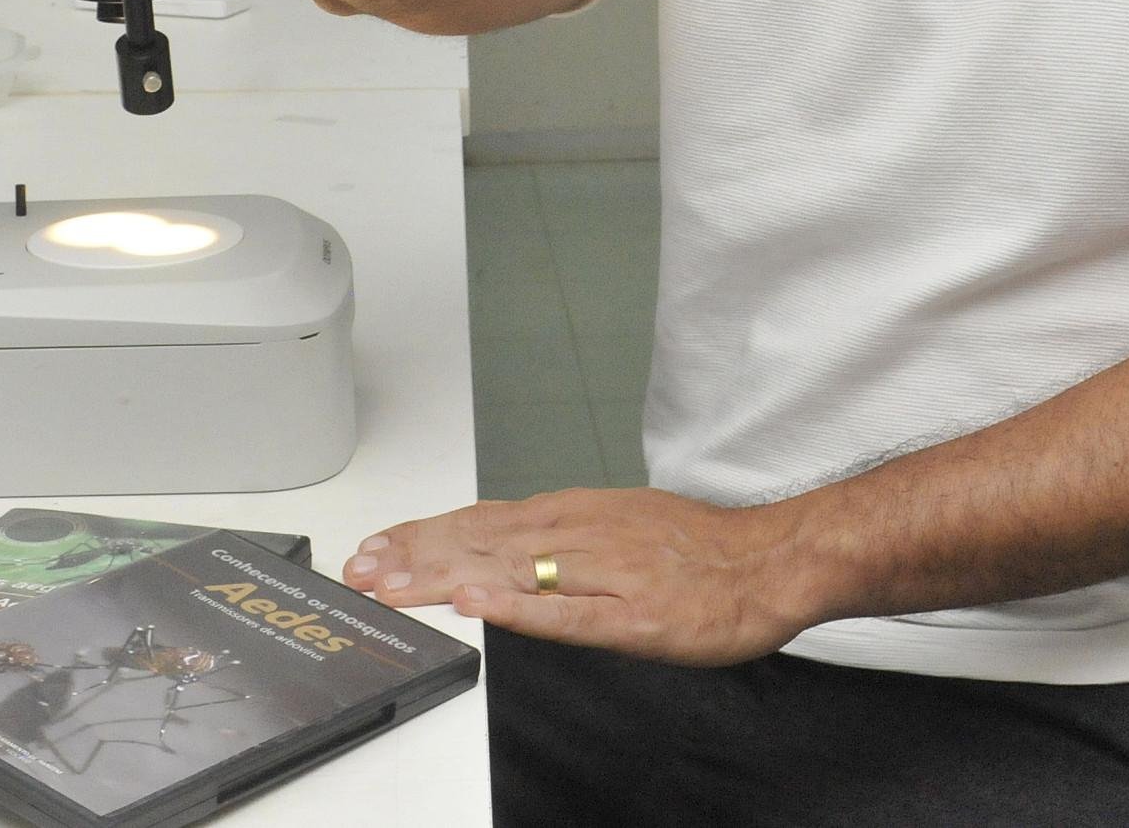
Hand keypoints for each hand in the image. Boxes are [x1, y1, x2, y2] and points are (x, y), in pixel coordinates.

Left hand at [341, 487, 821, 666]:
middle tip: (359, 571)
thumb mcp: (617, 529)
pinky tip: (478, 605)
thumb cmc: (699, 552)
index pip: (480, 522)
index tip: (375, 548)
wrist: (769, 561)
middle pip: (480, 543)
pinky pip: (565, 611)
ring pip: (509, 570)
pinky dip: (517, 606)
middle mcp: (578, 532)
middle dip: (413, 557)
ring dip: (443, 576)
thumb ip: (558, 543)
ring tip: (391, 586)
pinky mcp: (630, 613)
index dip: (422, 535)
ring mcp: (602, 570)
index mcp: (573, 515)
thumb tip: (500, 553)